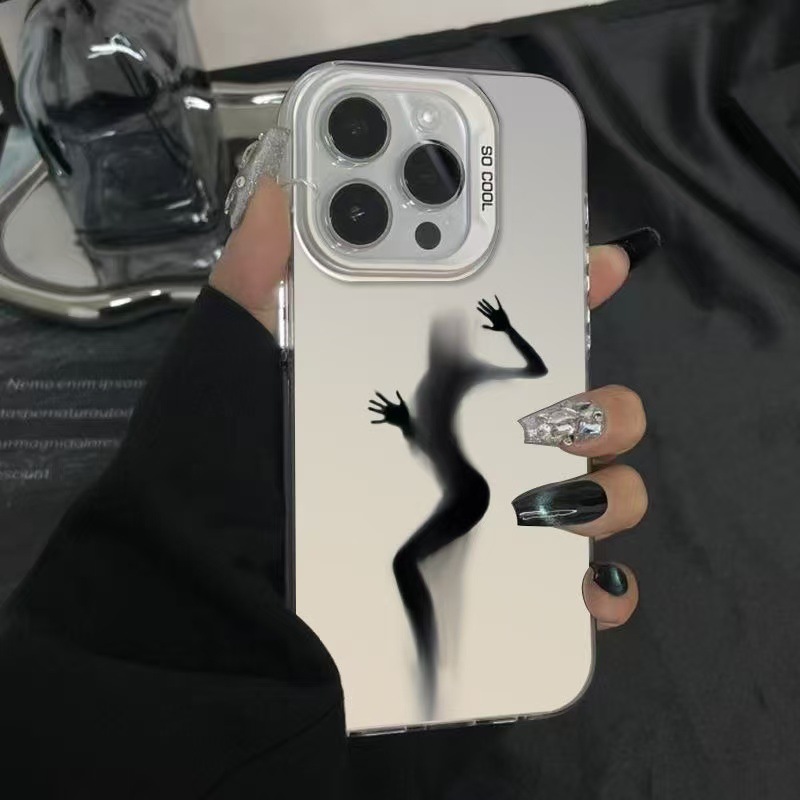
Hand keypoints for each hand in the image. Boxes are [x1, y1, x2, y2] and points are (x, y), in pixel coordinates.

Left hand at [209, 177, 656, 629]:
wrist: (212, 597)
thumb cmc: (218, 475)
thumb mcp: (230, 366)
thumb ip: (254, 281)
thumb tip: (281, 194)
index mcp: (426, 389)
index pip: (516, 334)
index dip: (568, 289)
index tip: (603, 263)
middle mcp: (470, 451)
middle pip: (580, 412)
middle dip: (603, 403)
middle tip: (566, 411)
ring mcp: (490, 525)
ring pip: (599, 494)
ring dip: (609, 489)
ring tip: (564, 494)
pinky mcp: (496, 596)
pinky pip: (578, 591)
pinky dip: (603, 589)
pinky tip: (586, 583)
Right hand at [368, 391, 409, 429]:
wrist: (406, 421)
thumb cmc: (406, 412)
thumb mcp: (403, 403)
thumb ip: (399, 397)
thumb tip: (396, 390)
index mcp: (391, 404)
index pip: (383, 398)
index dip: (379, 395)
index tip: (375, 391)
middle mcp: (387, 409)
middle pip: (380, 405)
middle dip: (375, 402)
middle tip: (369, 400)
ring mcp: (387, 415)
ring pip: (378, 411)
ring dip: (373, 409)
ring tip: (368, 407)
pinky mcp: (387, 420)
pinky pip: (380, 421)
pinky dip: (376, 422)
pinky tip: (371, 422)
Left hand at [477, 296, 510, 331]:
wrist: (506, 327)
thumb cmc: (500, 328)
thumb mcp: (493, 328)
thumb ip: (487, 327)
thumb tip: (481, 326)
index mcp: (490, 318)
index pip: (484, 313)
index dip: (480, 310)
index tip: (476, 307)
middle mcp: (493, 314)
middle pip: (486, 309)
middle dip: (482, 305)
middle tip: (478, 301)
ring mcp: (496, 312)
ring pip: (490, 306)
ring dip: (486, 303)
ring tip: (482, 299)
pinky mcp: (501, 310)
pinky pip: (499, 304)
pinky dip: (497, 300)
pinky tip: (494, 295)